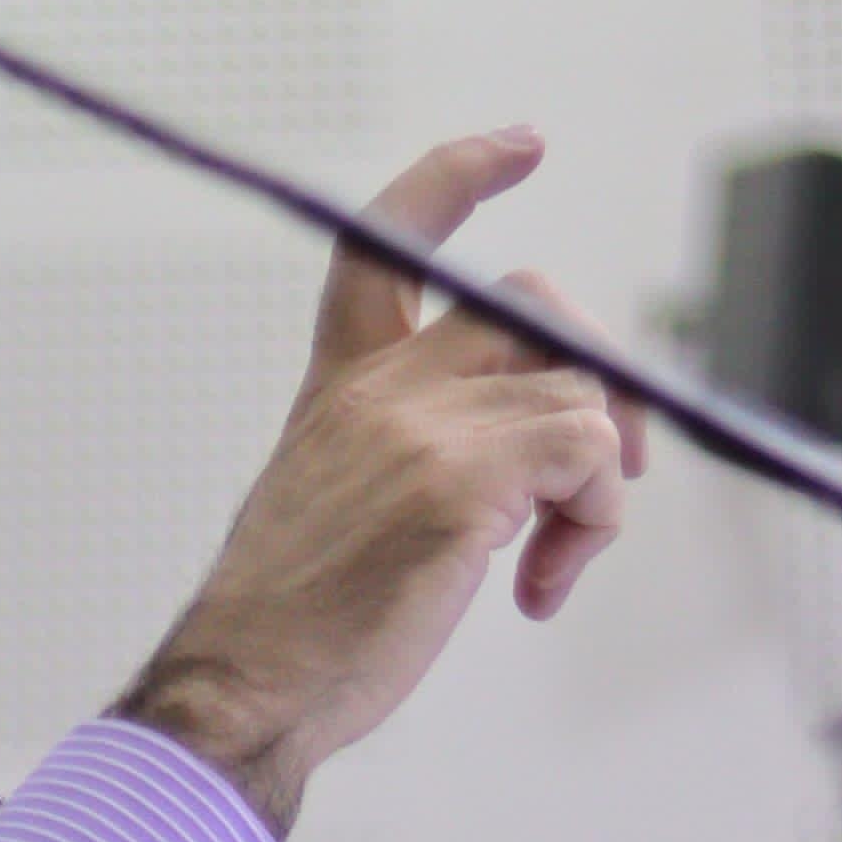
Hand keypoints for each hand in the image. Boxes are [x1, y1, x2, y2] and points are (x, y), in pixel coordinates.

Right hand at [117, 129, 648, 835]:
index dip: (457, 175)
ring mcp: (422, 427)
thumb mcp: (331, 514)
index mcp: (338, 391)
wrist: (238, 695)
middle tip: (602, 470)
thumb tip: (526, 466)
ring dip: (597, 488)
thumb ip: (408, 458)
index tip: (520, 145)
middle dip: (596, 370)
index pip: (386, 240)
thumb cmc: (286, 638)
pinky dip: (594, 522)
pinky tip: (538, 588)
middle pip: (532, 303)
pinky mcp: (464, 480)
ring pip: (581, 391)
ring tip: (543, 567)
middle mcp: (379, 389)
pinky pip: (592, 452)